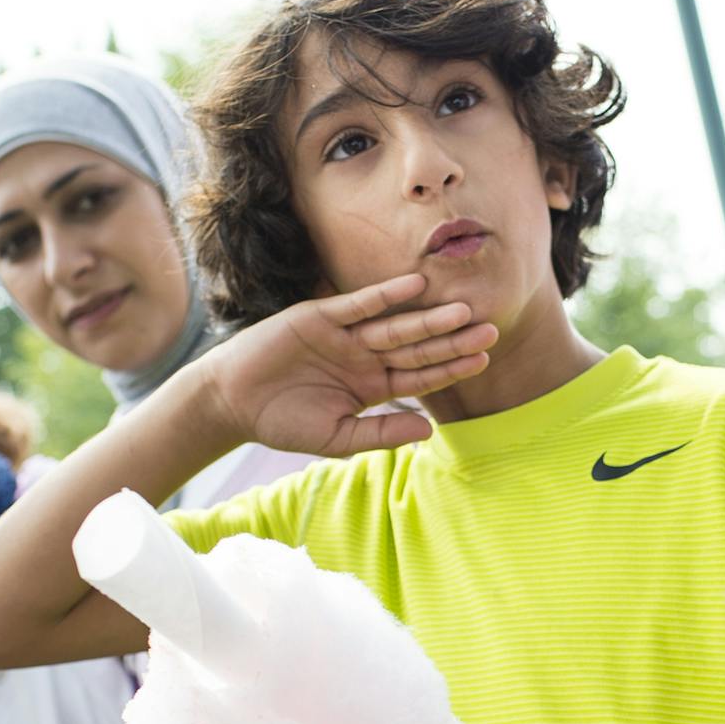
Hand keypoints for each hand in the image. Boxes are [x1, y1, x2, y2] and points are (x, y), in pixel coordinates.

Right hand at [198, 273, 496, 458]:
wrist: (232, 401)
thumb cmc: (283, 422)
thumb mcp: (337, 438)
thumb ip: (381, 433)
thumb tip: (429, 430)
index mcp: (373, 387)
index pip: (421, 376)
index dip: (451, 368)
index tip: (483, 360)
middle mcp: (365, 358)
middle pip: (417, 347)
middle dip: (453, 340)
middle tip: (492, 329)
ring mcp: (345, 336)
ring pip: (396, 326)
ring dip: (428, 318)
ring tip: (463, 310)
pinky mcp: (320, 316)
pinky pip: (359, 304)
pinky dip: (386, 295)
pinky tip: (415, 286)